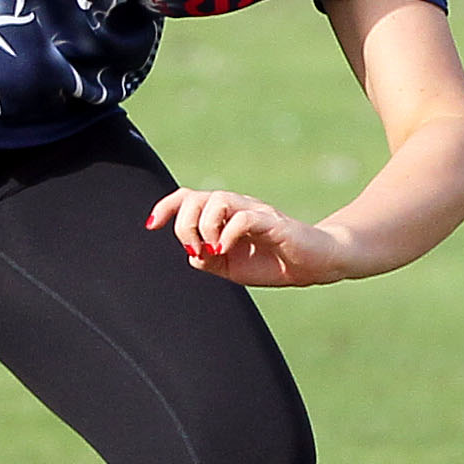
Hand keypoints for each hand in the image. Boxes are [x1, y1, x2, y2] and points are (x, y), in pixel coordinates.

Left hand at [145, 186, 355, 287]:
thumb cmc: (271, 262)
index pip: (188, 197)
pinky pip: (244, 217)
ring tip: (211, 250)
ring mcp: (255, 212)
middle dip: (185, 223)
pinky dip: (227, 233)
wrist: (312, 265)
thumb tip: (189, 254)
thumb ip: (208, 260)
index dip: (166, 206)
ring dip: (204, 226)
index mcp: (223, 215)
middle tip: (194, 249)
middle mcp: (237, 207)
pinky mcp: (273, 223)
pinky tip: (225, 250)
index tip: (151, 225)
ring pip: (218, 199)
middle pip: (198, 196)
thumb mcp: (230, 267)